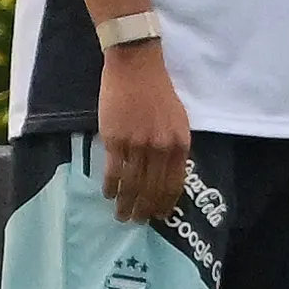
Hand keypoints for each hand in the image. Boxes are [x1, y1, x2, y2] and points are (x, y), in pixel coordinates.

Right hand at [95, 41, 194, 227]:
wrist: (136, 67)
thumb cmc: (158, 92)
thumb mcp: (178, 120)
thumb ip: (174, 147)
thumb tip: (167, 173)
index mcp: (180, 143)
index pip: (174, 183)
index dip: (165, 203)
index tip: (159, 216)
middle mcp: (161, 148)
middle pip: (152, 188)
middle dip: (144, 209)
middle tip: (136, 221)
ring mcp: (138, 145)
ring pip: (132, 184)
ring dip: (126, 203)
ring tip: (121, 215)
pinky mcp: (115, 140)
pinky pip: (113, 171)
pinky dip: (111, 186)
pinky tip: (109, 194)